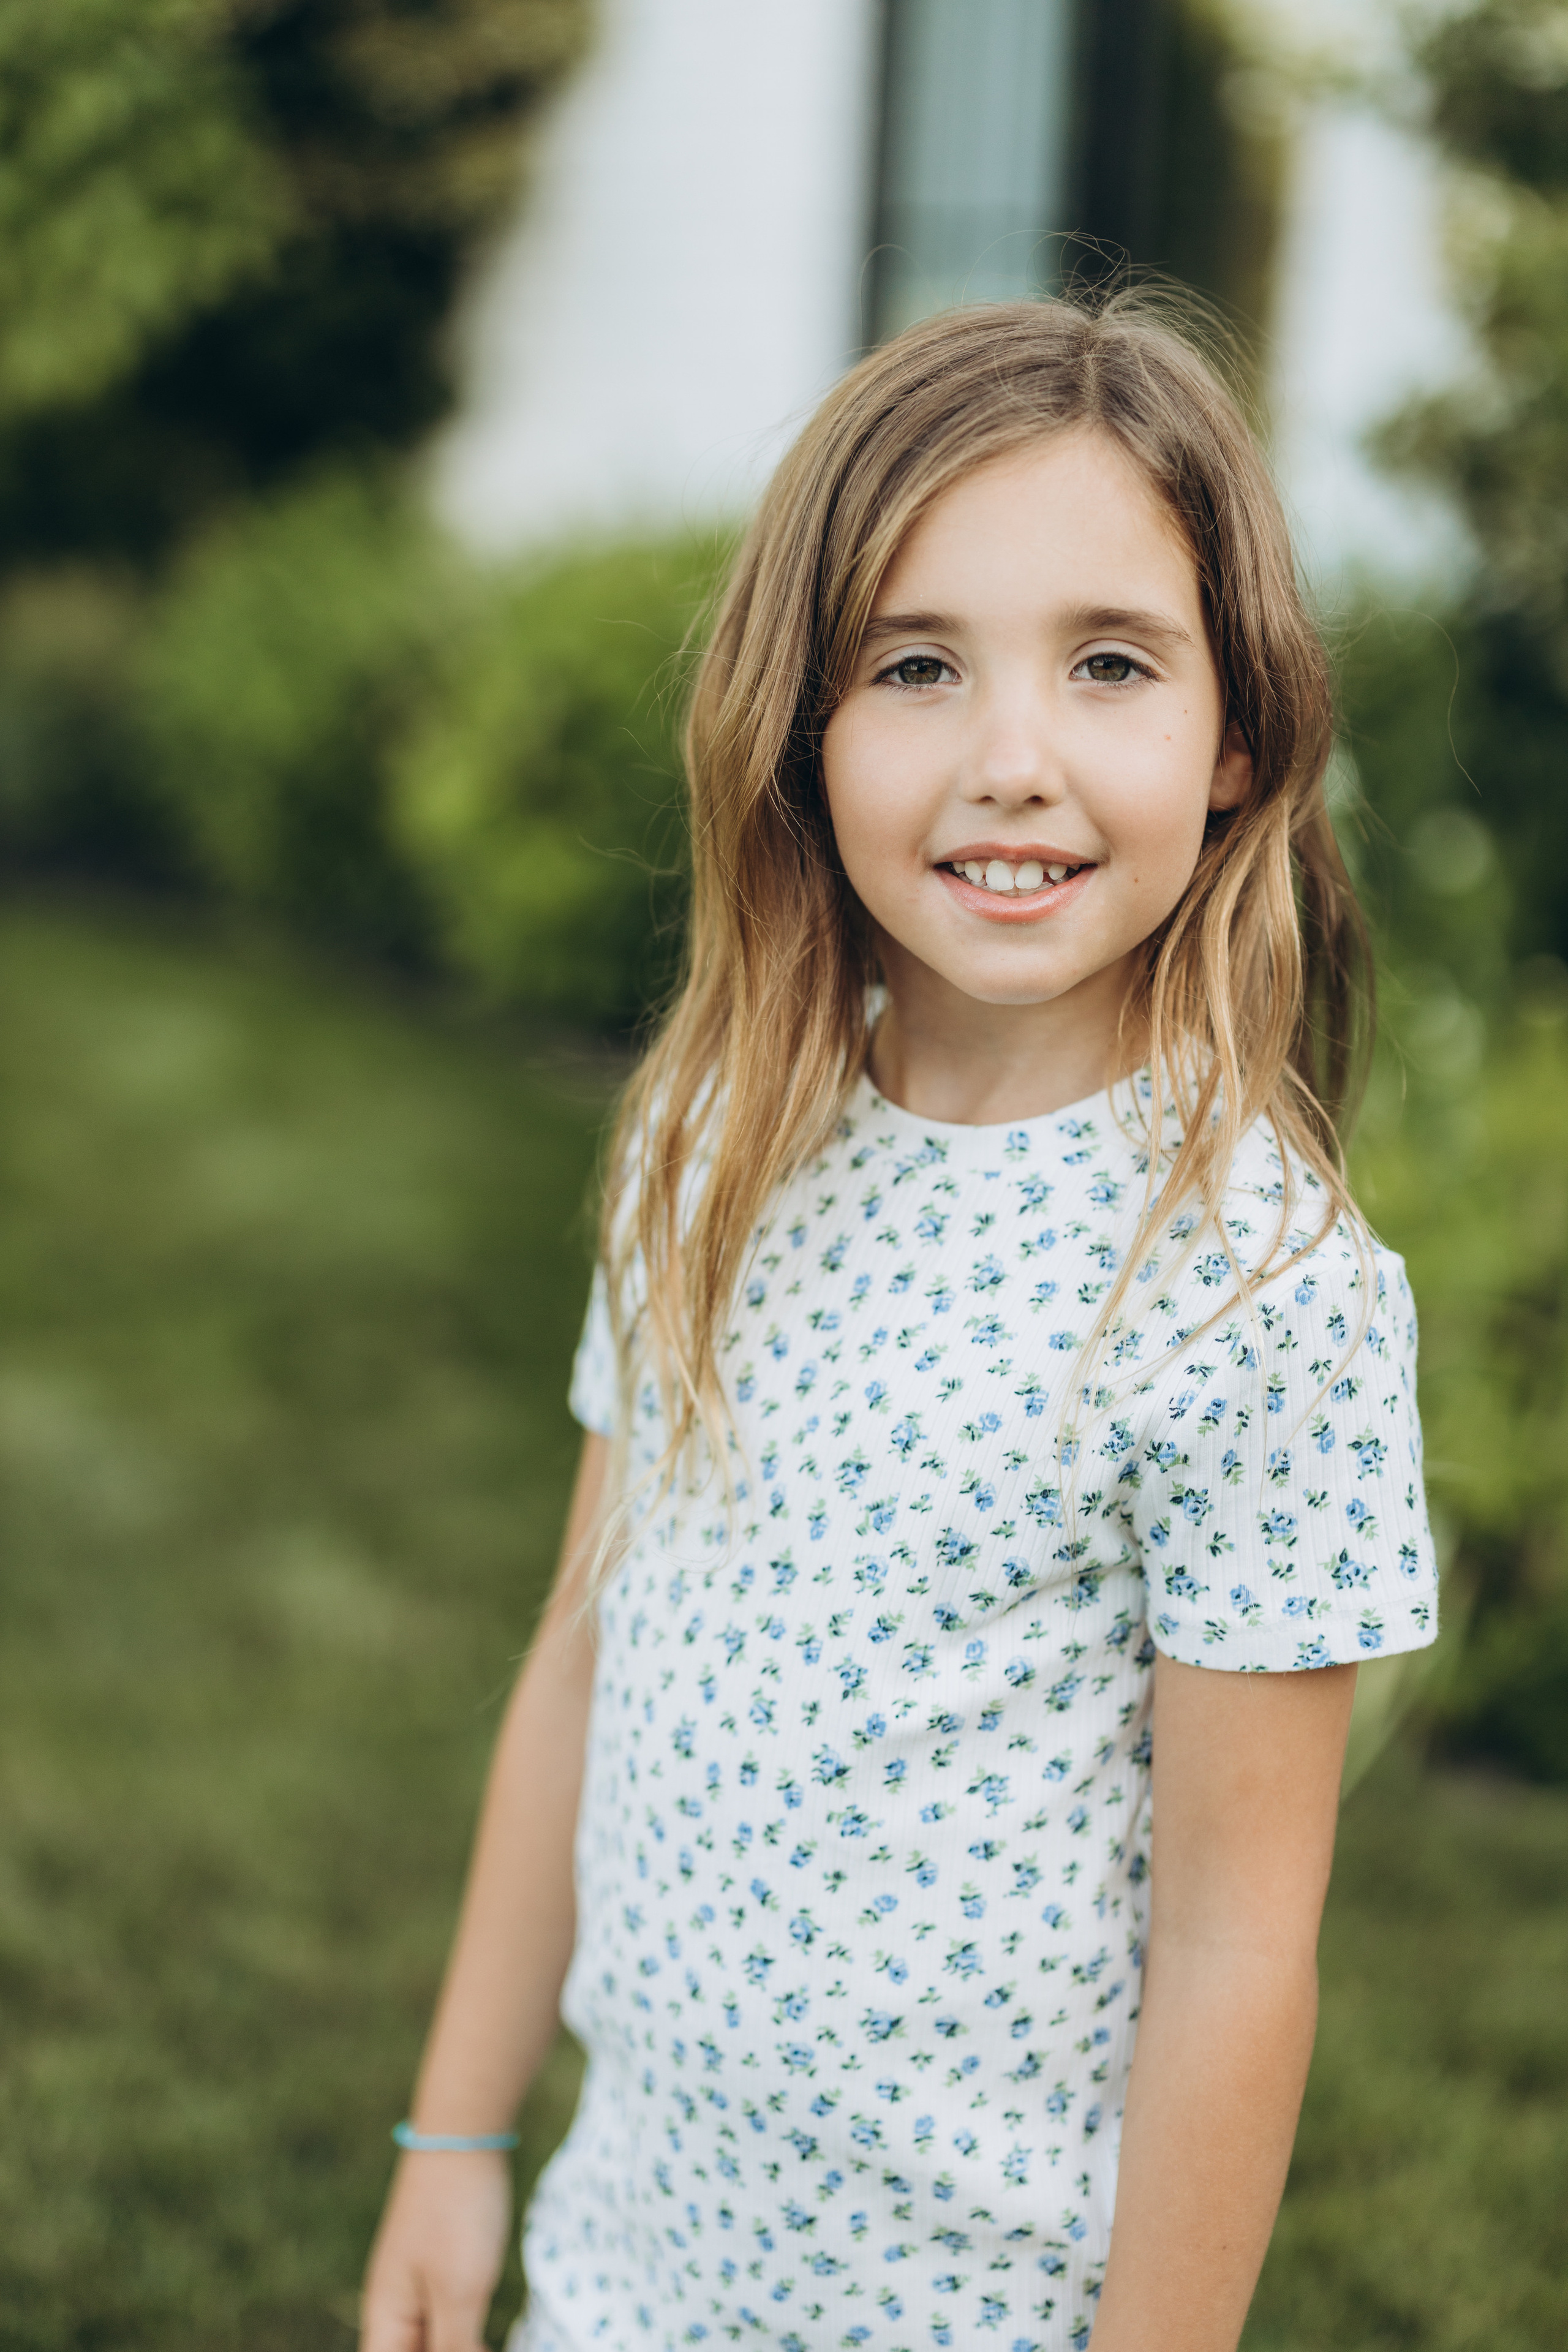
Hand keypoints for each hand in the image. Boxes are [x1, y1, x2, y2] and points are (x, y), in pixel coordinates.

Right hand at [359, 2150, 512, 2351]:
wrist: (464, 2136)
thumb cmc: (455, 2212)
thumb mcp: (460, 2291)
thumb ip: (454, 2349)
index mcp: (385, 2319)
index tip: (462, 2348)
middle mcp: (395, 2309)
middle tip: (478, 2341)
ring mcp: (420, 2288)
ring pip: (432, 2343)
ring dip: (459, 2347)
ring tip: (486, 2337)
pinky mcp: (445, 2271)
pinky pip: (450, 2324)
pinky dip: (468, 2338)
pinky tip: (489, 2337)